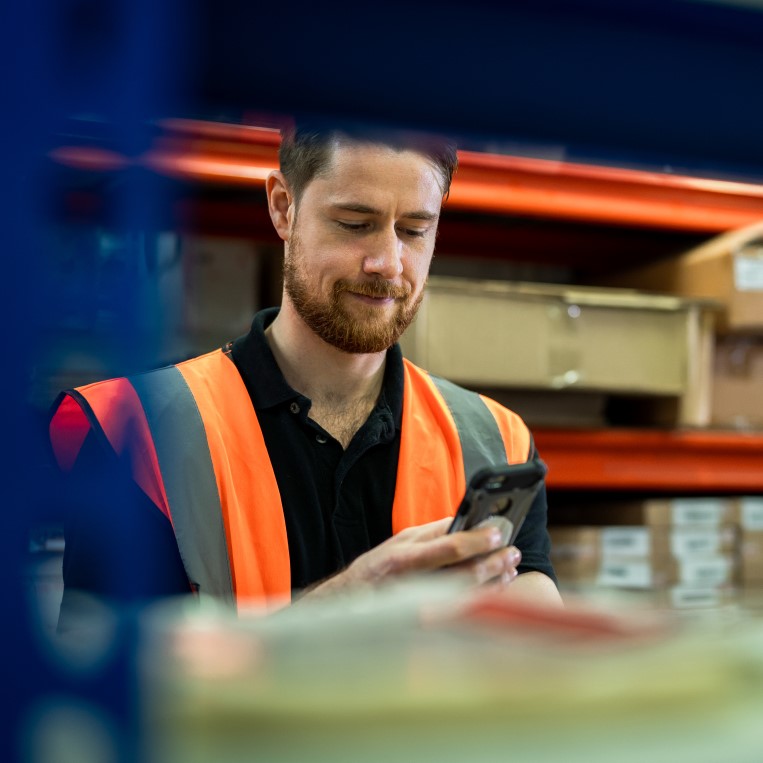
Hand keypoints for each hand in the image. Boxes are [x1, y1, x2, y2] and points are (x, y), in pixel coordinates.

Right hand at [302, 517, 521, 597]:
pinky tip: (493, 589)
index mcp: (404, 555)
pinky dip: (480, 598)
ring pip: (465, 594)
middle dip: (492, 562)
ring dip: (491, 581)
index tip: (500, 531)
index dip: (478, 539)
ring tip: (509, 569)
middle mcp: (411, 582)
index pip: (449, 546)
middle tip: (512, 552)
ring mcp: (417, 606)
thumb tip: (462, 520)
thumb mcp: (398, 543)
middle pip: (462, 573)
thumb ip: (430, 533)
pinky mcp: (424, 624)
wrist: (347, 606)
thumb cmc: (376, 570)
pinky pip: (460, 611)